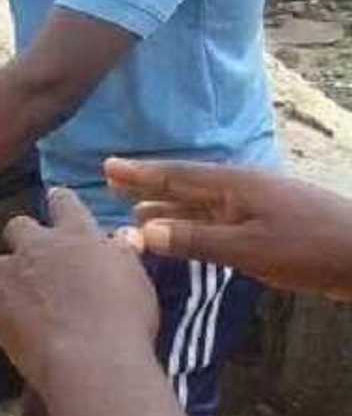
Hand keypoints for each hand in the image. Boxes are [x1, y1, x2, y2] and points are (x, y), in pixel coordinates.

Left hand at [0, 188, 158, 392]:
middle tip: (38, 258)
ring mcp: (11, 278)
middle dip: (24, 237)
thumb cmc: (124, 319)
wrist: (90, 361)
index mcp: (76, 234)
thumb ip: (121, 254)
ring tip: (23, 297)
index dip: (60, 202)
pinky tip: (6, 327)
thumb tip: (121, 238)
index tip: (59, 204)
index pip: (63, 201)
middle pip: (18, 226)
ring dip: (9, 276)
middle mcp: (38, 247)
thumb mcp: (135, 279)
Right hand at [106, 158, 351, 301]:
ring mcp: (255, 209)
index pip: (176, 176)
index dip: (140, 174)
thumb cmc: (308, 248)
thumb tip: (144, 232)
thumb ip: (195, 240)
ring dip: (167, 208)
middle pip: (185, 186)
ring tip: (135, 213)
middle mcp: (240, 191)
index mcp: (234, 186)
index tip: (108, 167)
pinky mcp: (266, 228)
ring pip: (200, 206)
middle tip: (111, 183)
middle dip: (148, 186)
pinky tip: (183, 235)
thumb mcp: (247, 248)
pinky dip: (191, 226)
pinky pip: (216, 221)